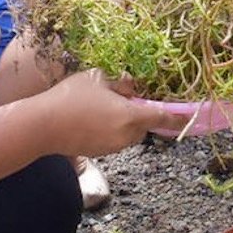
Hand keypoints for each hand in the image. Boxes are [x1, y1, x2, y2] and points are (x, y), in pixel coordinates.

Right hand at [39, 68, 175, 156]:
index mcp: (131, 116)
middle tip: (119, 98)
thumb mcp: (98, 78)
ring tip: (98, 107)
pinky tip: (89, 119)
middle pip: (143, 126)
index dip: (177, 117)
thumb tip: (132, 86)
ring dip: (122, 123)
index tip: (190, 117)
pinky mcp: (99, 153)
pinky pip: (112, 140)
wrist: (42, 126)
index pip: (161, 117)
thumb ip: (120, 83)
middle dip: (137, 115)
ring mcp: (112, 147)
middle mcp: (126, 135)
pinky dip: (108, 131)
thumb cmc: (71, 97)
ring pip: (128, 134)